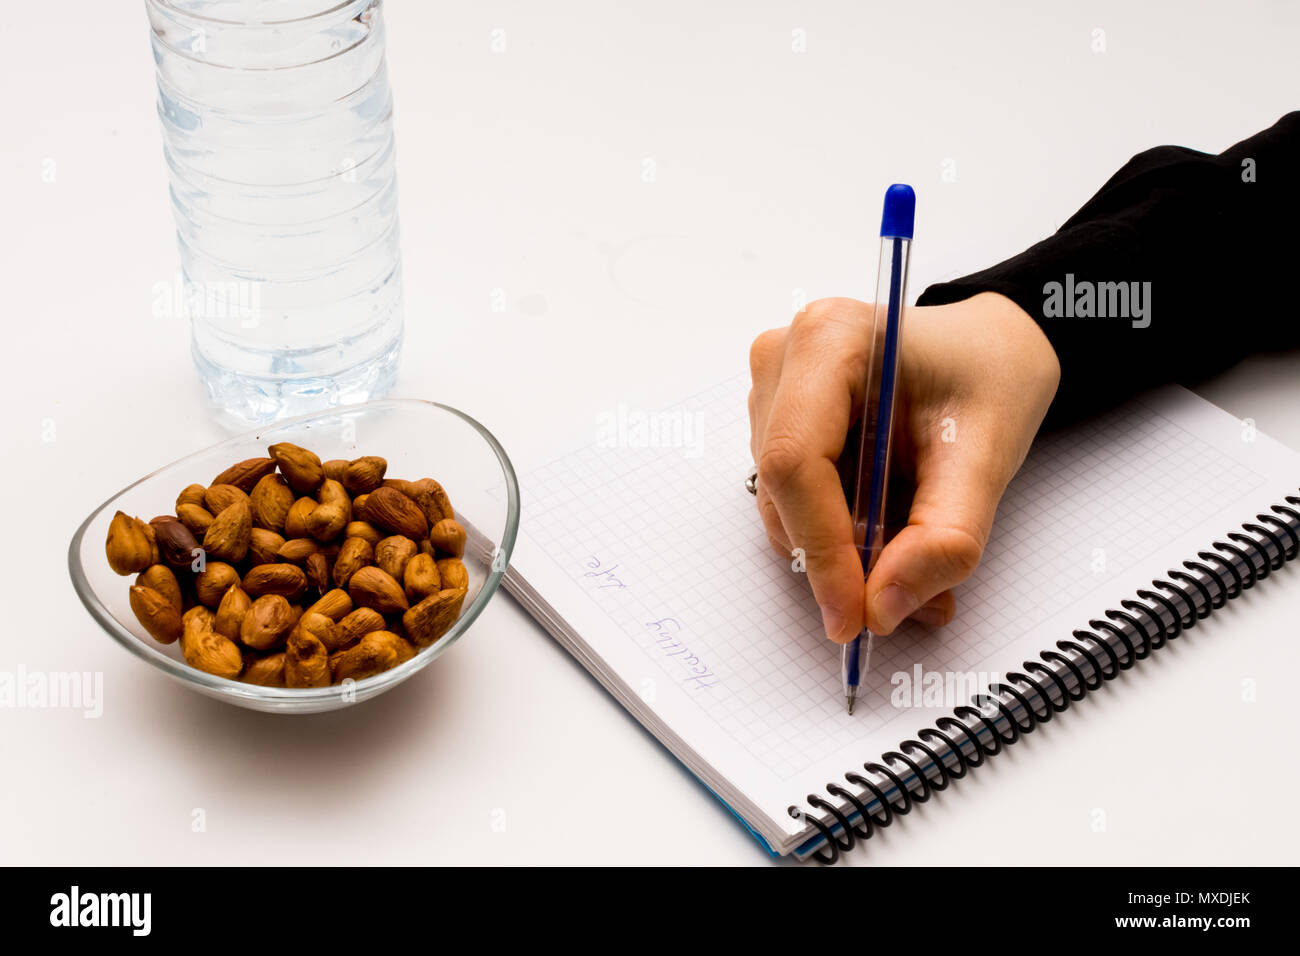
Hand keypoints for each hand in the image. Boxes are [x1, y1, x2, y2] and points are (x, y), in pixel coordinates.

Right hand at [747, 292, 1059, 641]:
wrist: (988, 349)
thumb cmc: (989, 378)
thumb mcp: (988, 456)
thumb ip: (943, 539)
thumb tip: (880, 609)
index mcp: (830, 340)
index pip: (795, 461)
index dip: (820, 547)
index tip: (853, 615)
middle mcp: (783, 357)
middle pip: (784, 490)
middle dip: (839, 559)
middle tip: (908, 597)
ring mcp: (770, 389)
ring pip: (782, 504)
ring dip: (840, 550)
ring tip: (912, 555)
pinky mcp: (773, 420)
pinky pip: (789, 500)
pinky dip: (835, 532)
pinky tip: (885, 526)